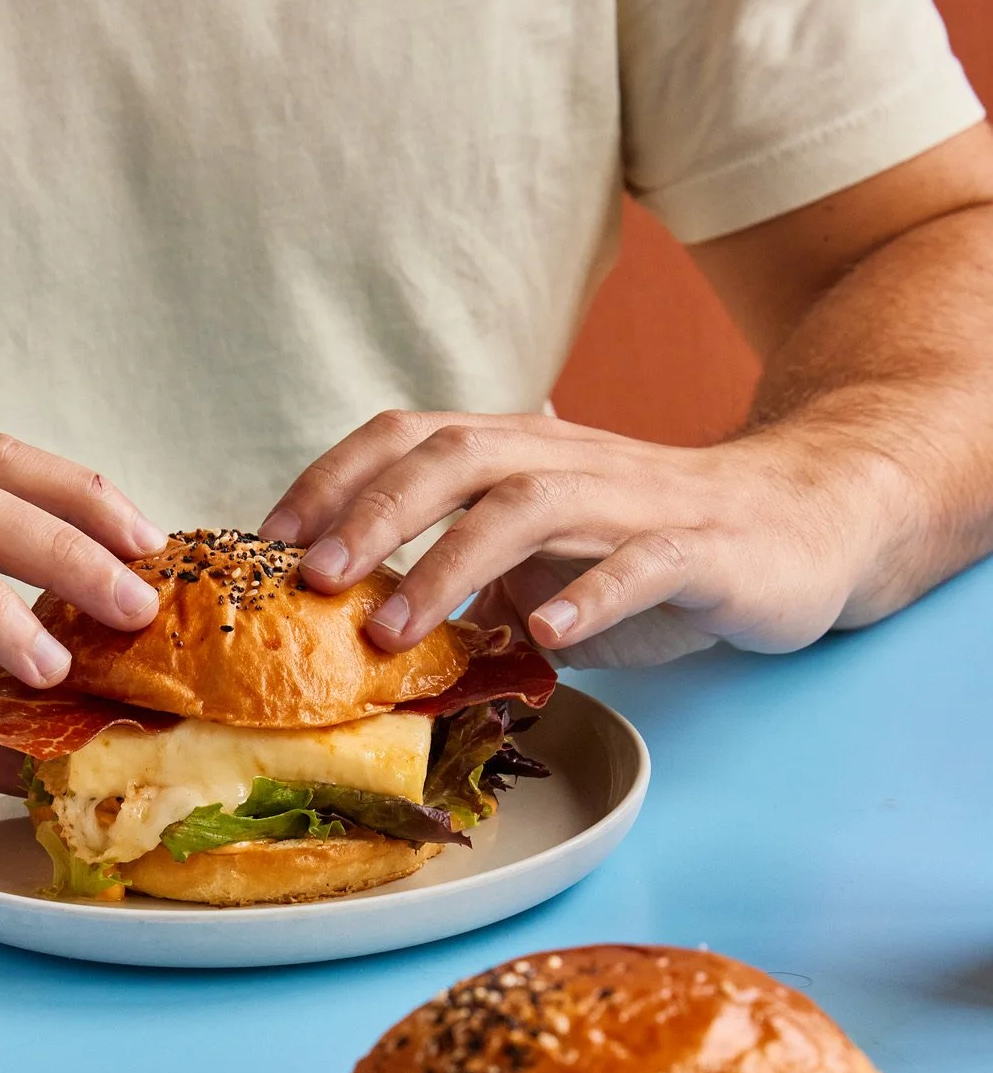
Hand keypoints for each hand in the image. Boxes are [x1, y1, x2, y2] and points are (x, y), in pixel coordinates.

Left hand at [261, 410, 911, 666]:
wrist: (801, 525)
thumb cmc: (650, 548)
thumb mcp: (538, 561)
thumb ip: (461, 579)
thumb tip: (354, 624)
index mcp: (520, 453)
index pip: (410, 438)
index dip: (336, 479)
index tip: (271, 540)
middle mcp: (567, 460)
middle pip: (454, 457)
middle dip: (374, 516)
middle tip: (314, 583)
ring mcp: (635, 502)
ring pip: (530, 507)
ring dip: (451, 567)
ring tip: (396, 632)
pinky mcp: (702, 549)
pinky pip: (641, 565)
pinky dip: (589, 597)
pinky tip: (544, 635)